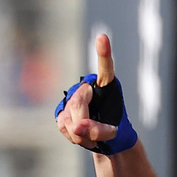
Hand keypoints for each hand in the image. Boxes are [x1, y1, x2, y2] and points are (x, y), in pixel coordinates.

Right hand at [55, 35, 119, 150]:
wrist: (105, 139)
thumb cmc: (114, 129)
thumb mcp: (113, 132)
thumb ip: (98, 129)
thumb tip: (76, 128)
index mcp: (105, 85)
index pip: (105, 68)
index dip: (104, 53)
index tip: (103, 37)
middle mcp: (86, 87)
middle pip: (78, 105)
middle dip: (90, 126)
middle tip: (104, 136)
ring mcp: (72, 100)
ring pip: (69, 119)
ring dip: (82, 136)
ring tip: (94, 138)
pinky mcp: (62, 112)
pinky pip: (63, 125)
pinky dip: (74, 137)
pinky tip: (82, 137)